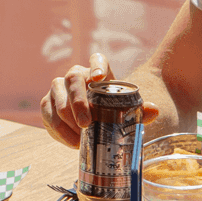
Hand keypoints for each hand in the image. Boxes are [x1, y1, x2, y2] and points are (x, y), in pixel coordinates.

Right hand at [39, 53, 159, 146]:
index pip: (97, 59)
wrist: (93, 123)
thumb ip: (139, 110)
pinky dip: (59, 130)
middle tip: (87, 123)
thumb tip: (153, 110)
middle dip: (78, 102)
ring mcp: (59, 88)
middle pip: (73, 79)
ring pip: (56, 96)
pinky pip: (48, 114)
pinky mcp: (48, 104)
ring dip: (67, 119)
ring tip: (80, 138)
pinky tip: (72, 142)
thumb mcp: (125, 112)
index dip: (96, 65)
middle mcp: (76, 75)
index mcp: (97, 72)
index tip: (98, 77)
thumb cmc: (110, 113)